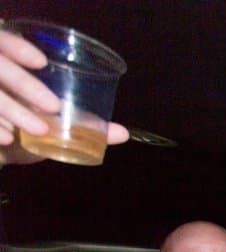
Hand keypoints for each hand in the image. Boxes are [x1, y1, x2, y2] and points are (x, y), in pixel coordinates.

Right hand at [0, 28, 128, 164]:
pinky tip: (7, 138)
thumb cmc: (32, 128)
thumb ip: (87, 126)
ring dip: (13, 109)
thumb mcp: (59, 124)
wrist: (2, 147)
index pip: (2, 41)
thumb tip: (124, 133)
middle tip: (53, 107)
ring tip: (38, 130)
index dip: (17, 47)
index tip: (42, 62)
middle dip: (25, 84)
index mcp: (7, 65)